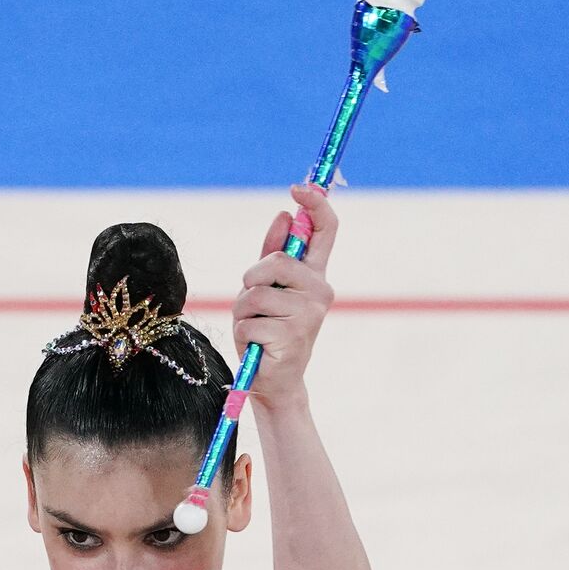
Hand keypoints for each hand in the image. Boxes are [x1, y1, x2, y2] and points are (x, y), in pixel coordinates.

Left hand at [231, 183, 336, 406]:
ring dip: (243, 311)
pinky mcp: (292, 336)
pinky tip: (257, 345)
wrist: (273, 381)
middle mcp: (320, 291)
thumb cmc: (268, 332)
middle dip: (252, 279)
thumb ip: (274, 254)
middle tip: (254, 303)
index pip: (325, 231)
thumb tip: (284, 214)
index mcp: (315, 276)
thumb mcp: (266, 290)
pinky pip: (248, 320)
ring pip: (256, 293)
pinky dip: (243, 333)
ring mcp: (309, 314)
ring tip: (255, 328)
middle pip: (277, 262)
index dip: (316, 205)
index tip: (299, 188)